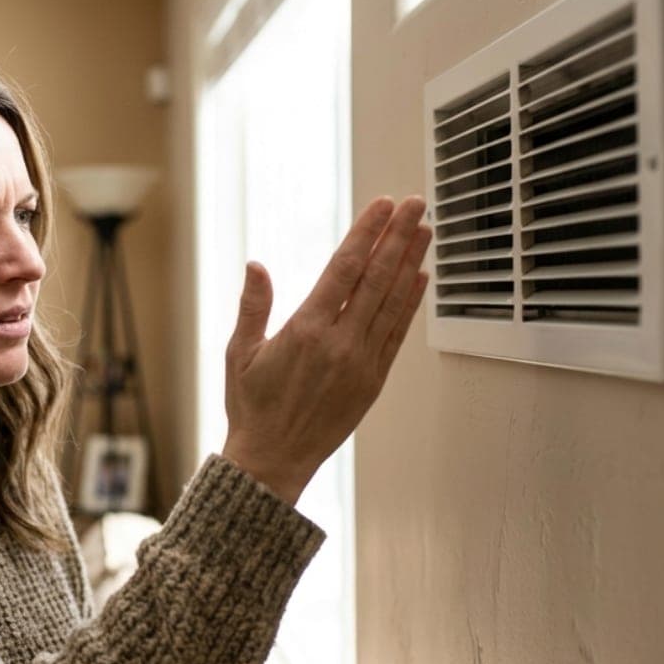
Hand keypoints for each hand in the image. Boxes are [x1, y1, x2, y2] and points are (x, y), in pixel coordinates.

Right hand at [221, 195, 430, 504]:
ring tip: (425, 231)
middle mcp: (339, 343)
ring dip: (410, 262)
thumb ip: (253, 306)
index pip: (344, 268)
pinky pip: (397, 334)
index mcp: (305, 330)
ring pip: (392, 302)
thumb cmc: (251, 407)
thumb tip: (256, 264)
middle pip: (376, 277)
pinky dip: (410, 304)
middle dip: (397, 236)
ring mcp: (361, 362)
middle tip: (415, 204)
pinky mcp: (373, 381)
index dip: (366, 233)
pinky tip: (419, 278)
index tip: (382, 205)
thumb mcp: (239, 354)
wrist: (273, 460)